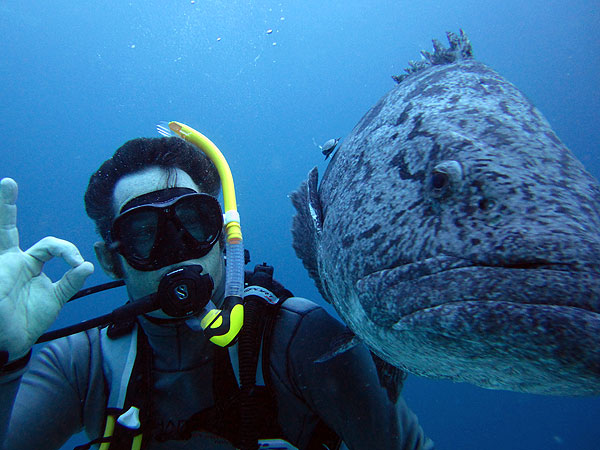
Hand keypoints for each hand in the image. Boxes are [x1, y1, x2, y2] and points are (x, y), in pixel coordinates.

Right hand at [0, 178, 93, 359]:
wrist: (7, 345)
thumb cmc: (26, 321)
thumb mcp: (54, 299)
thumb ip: (69, 282)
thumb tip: (87, 265)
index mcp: (26, 264)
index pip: (47, 245)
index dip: (66, 249)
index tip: (78, 263)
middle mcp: (10, 262)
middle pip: (5, 228)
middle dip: (6, 205)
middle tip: (8, 182)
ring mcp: (0, 268)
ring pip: (1, 234)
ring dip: (3, 210)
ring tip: (6, 185)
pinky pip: (12, 252)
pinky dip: (35, 248)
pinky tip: (9, 226)